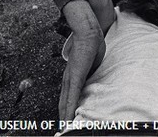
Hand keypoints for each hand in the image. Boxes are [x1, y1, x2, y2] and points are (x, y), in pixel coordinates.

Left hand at [59, 0, 105, 120]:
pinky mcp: (76, 77)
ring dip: (65, 116)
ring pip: (65, 102)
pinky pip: (72, 97)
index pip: (68, 93)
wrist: (89, 31)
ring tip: (64, 128)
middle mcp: (68, 76)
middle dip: (63, 114)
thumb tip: (93, 76)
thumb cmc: (92, 42)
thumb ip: (91, 70)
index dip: (67, 105)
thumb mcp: (93, 60)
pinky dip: (69, 109)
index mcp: (73, 72)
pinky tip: (67, 119)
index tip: (68, 116)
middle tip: (63, 127)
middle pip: (63, 100)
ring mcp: (71, 77)